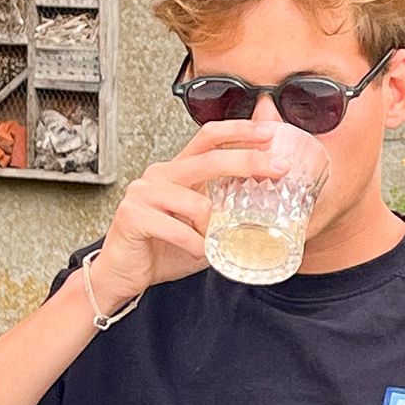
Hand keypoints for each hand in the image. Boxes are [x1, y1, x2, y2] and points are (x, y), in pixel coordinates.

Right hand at [85, 122, 287, 313]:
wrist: (125, 274)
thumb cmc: (165, 248)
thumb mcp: (205, 224)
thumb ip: (227, 208)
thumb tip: (271, 201)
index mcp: (178, 171)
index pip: (209, 137)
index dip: (239, 130)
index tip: (271, 132)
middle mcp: (160, 175)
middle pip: (209, 158)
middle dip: (249, 160)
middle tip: (279, 167)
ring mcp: (144, 193)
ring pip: (197, 203)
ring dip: (214, 228)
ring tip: (212, 242)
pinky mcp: (132, 214)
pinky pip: (179, 230)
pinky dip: (195, 246)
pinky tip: (194, 251)